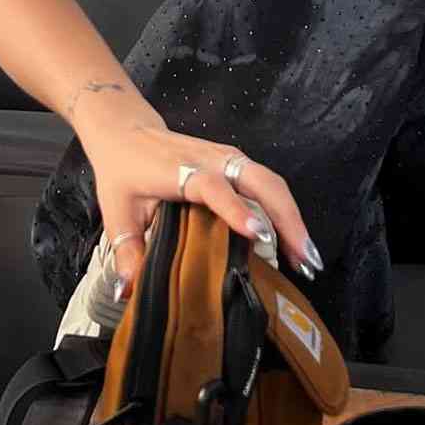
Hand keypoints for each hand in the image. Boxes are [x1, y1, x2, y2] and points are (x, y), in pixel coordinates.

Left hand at [84, 113, 320, 297]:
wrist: (126, 132)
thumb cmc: (123, 171)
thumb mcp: (117, 212)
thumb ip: (127, 251)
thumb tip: (129, 291)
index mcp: (183, 171)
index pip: (215, 188)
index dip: (237, 210)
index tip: (258, 235)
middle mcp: (213, 160)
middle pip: (262, 182)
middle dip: (287, 220)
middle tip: (304, 261)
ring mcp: (229, 158)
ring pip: (272, 183)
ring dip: (293, 217)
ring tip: (306, 258)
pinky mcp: (236, 162)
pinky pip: (269, 184)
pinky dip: (286, 209)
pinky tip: (293, 240)